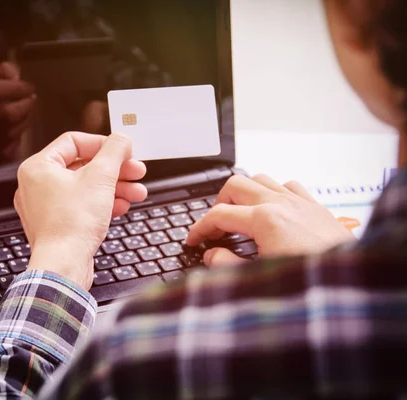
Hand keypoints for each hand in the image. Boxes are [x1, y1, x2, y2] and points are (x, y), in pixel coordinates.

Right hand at [0, 62, 35, 185]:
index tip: (27, 84)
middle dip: (25, 104)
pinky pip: (9, 150)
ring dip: (25, 120)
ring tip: (26, 112)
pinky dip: (18, 138)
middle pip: (7, 113)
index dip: (16, 86)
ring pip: (12, 132)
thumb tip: (14, 71)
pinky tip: (16, 132)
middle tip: (31, 98)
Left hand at [14, 132, 146, 288]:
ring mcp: (45, 208)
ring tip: (136, 192)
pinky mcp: (57, 226)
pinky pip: (81, 207)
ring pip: (85, 188)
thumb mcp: (101, 177)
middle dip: (115, 170)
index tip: (123, 150)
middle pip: (83, 166)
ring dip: (114, 187)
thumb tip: (122, 139)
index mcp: (38, 167)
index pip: (74, 142)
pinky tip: (121, 207)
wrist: (64, 265)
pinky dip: (103, 204)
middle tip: (136, 171)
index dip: (103, 144)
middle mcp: (37, 186)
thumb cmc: (71, 224)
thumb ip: (114, 151)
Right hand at [186, 174, 355, 266]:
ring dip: (244, 194)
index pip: (218, 215)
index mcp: (264, 220)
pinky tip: (271, 209)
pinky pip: (287, 185)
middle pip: (234, 186)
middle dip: (218, 204)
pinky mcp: (314, 206)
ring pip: (260, 179)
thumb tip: (211, 254)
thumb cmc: (311, 282)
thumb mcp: (259, 277)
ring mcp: (299, 201)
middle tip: (214, 227)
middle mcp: (280, 203)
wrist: (351, 282)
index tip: (193, 241)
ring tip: (239, 215)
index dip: (200, 228)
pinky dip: (272, 192)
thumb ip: (228, 264)